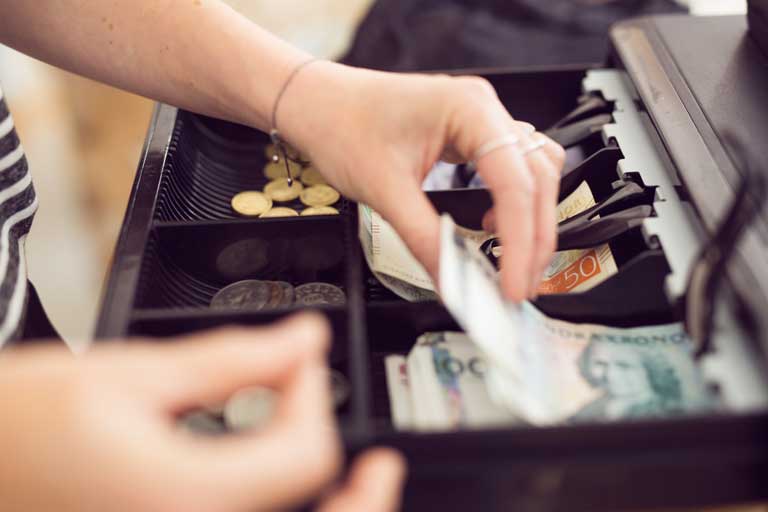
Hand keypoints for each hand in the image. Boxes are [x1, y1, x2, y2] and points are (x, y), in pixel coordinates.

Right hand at [0, 313, 405, 511]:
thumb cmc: (18, 425)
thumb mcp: (128, 376)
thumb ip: (231, 360)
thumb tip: (305, 340)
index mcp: (184, 497)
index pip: (306, 454)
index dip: (312, 395)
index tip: (297, 359)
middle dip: (360, 496)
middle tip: (381, 465)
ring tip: (354, 488)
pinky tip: (282, 493)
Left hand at [281, 63, 565, 300]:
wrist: (316, 103)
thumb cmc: (341, 126)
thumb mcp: (384, 190)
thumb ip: (425, 239)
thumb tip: (454, 282)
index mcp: (469, 109)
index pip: (515, 183)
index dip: (520, 241)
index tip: (512, 285)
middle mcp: (484, 108)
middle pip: (537, 178)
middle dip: (534, 237)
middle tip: (520, 285)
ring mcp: (480, 119)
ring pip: (533, 173)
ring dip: (532, 220)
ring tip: (515, 262)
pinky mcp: (470, 133)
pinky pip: (512, 168)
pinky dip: (514, 203)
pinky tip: (495, 226)